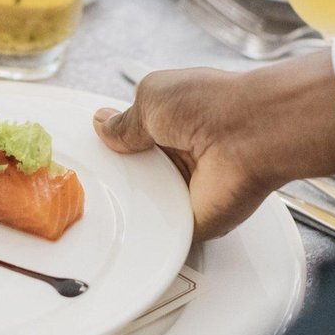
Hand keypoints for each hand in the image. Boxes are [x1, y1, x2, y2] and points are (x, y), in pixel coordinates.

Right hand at [94, 53, 334, 239]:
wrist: (251, 136)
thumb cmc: (211, 106)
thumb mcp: (151, 97)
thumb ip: (125, 120)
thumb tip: (103, 124)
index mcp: (171, 121)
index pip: (134, 140)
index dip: (112, 149)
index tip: (86, 157)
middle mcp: (180, 155)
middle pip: (136, 176)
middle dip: (114, 181)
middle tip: (83, 187)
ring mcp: (186, 189)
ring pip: (144, 207)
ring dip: (128, 207)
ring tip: (94, 210)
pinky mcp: (193, 221)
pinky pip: (161, 235)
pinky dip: (146, 238)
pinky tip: (122, 234)